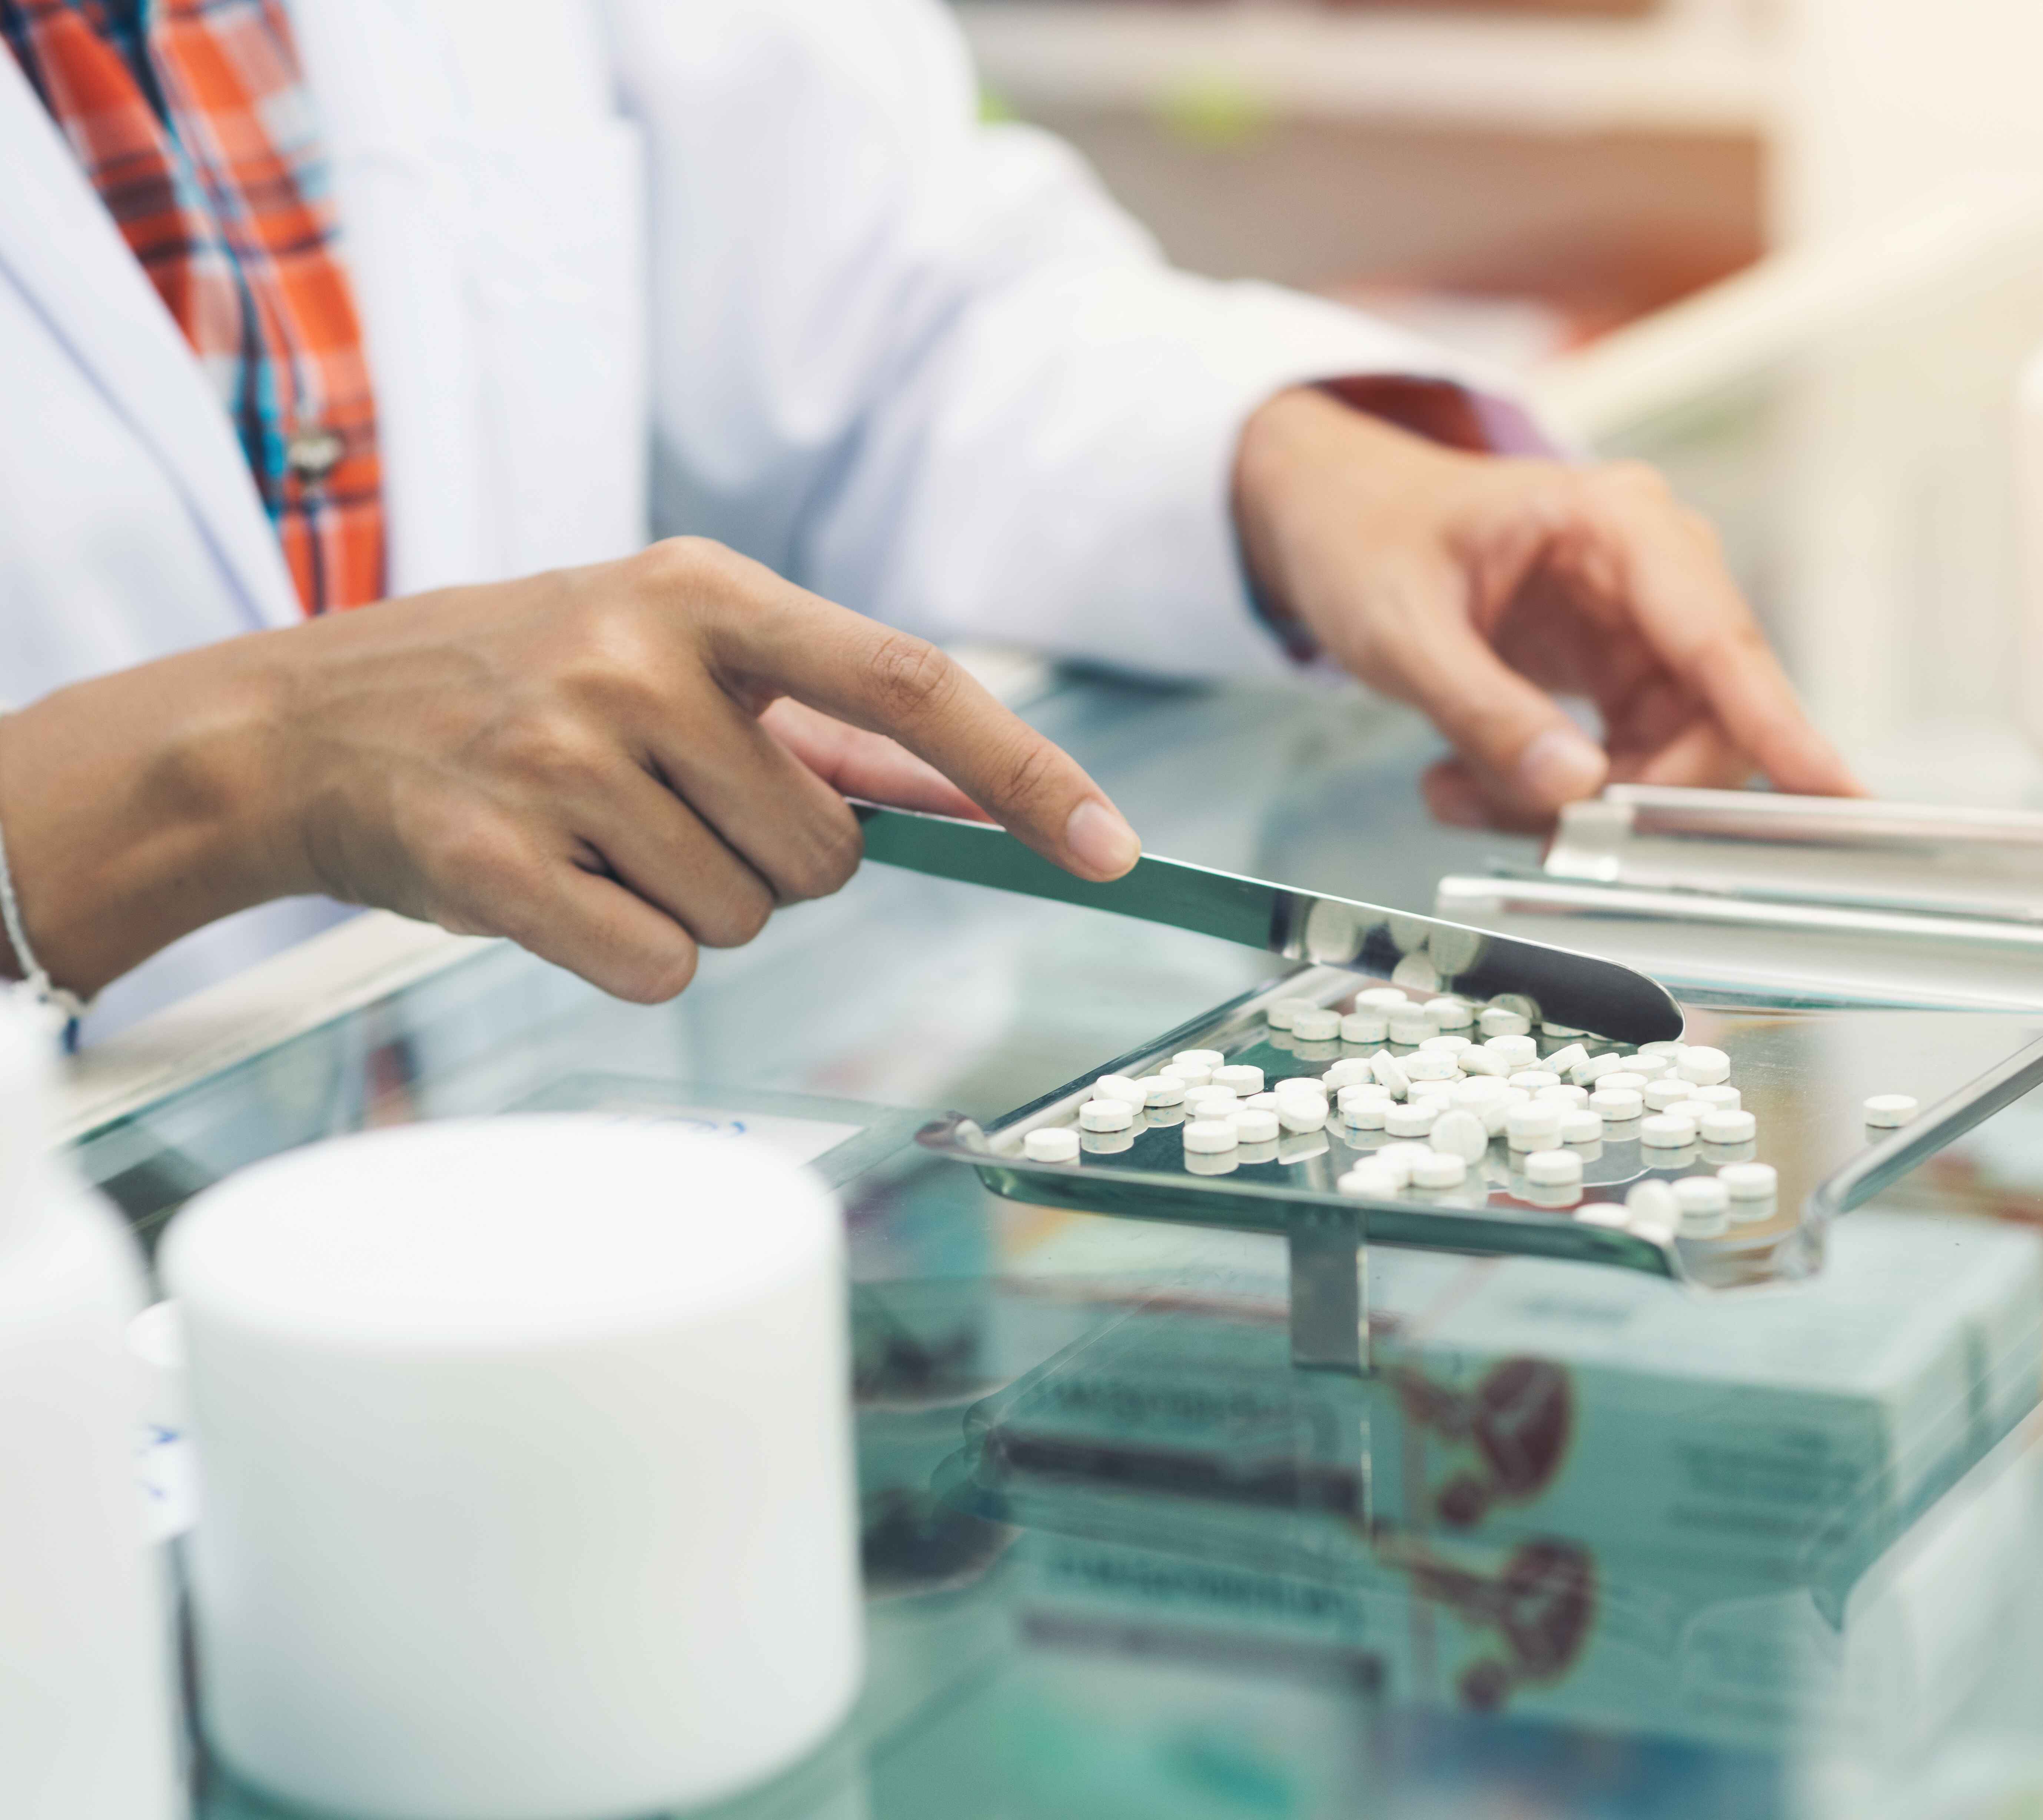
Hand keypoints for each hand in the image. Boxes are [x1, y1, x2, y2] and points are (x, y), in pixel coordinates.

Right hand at [0, 538, 1137, 1001]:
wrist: (302, 724)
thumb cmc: (517, 685)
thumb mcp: (667, 648)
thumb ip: (822, 721)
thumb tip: (984, 792)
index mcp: (706, 592)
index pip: (918, 688)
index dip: (1027, 775)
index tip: (1112, 849)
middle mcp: (641, 659)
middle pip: (828, 851)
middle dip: (773, 862)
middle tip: (663, 811)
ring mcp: (563, 754)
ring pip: (746, 916)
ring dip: (691, 903)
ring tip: (595, 834)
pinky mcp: (496, 855)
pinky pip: (655, 965)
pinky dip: (624, 952)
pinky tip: (554, 888)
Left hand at [1232, 387, 1858, 828]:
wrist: (1338, 513)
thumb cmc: (1368, 535)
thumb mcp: (1403, 627)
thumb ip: (1483, 711)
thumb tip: (1572, 790)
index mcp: (1617, 525)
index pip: (1722, 641)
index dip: (1783, 728)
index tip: (1837, 795)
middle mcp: (1654, 573)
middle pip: (1705, 720)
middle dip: (1626, 798)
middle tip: (1529, 835)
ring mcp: (1642, 627)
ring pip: (1663, 758)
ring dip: (1570, 807)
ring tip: (1459, 797)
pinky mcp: (1618, 674)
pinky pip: (1621, 763)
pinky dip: (1548, 795)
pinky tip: (1469, 787)